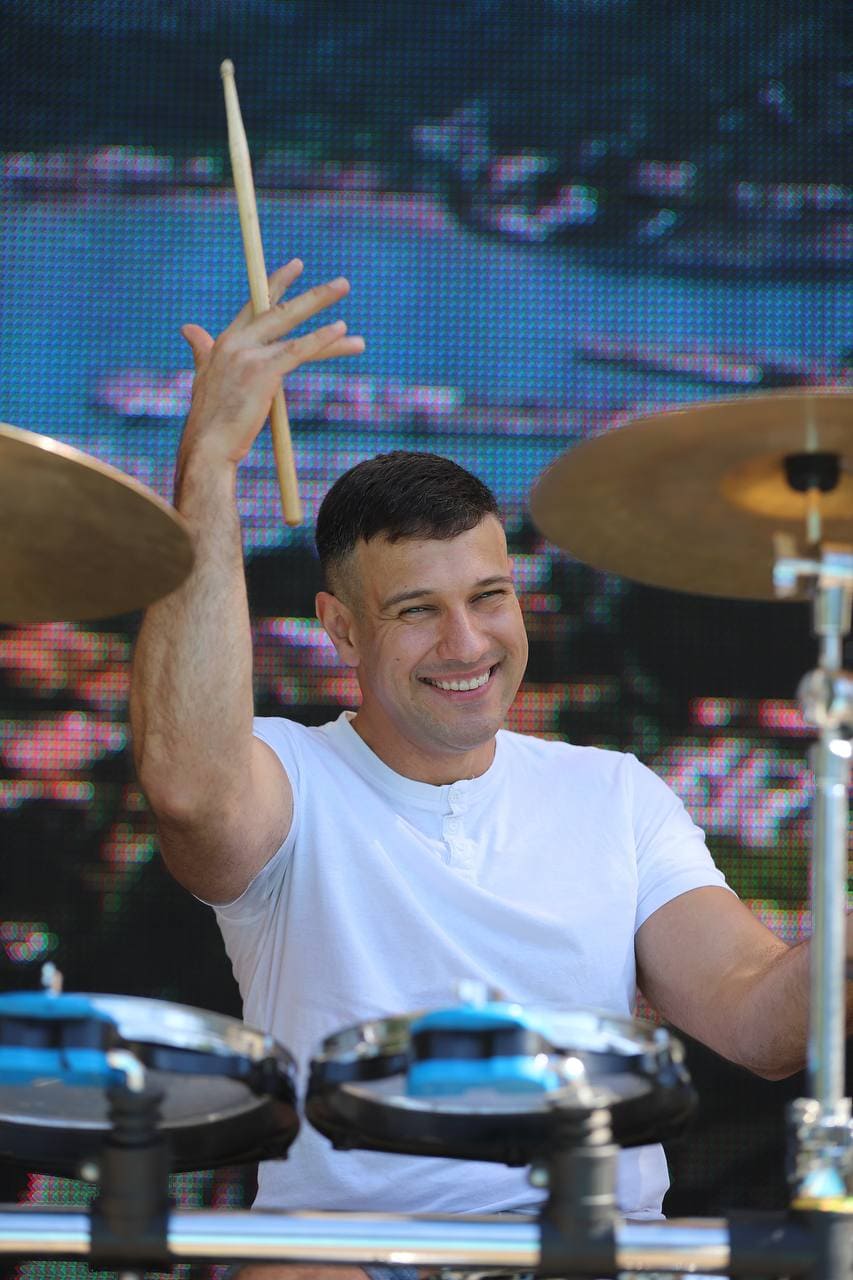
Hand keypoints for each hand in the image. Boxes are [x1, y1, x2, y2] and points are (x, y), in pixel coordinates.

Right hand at [179, 259, 363, 465]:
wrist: (207, 448)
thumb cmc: (209, 421)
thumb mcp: (205, 376)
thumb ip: (202, 350)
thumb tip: (188, 329)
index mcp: (223, 342)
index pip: (255, 305)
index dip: (276, 285)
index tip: (295, 268)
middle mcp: (234, 342)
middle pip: (278, 309)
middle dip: (312, 296)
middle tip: (342, 284)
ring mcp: (248, 355)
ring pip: (292, 324)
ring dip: (322, 306)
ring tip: (346, 294)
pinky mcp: (263, 372)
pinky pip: (298, 350)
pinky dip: (320, 338)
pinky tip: (341, 330)